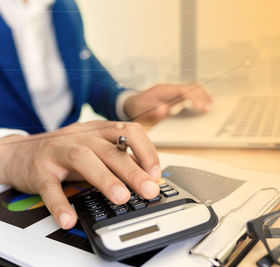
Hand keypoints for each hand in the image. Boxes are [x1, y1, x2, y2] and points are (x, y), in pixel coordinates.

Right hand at [0, 121, 160, 228]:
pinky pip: (49, 187)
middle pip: (110, 150)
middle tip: (149, 190)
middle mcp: (81, 136)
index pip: (129, 131)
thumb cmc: (65, 151)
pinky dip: (60, 204)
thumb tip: (149, 173)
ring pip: (83, 160)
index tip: (156, 173)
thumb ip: (118, 156)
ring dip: (105, 179)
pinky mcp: (39, 170)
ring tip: (121, 198)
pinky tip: (69, 218)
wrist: (20, 152)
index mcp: (98, 130)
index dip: (146, 150)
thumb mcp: (94, 147)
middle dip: (133, 171)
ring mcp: (58, 150)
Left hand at [123, 83, 212, 120]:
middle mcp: (170, 88)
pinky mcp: (175, 94)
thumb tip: (164, 110)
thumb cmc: (138, 107)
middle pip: (191, 87)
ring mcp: (173, 90)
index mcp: (164, 90)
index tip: (201, 108)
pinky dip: (200, 96)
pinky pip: (191, 92)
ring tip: (211, 105)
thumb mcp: (143, 110)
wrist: (132, 102)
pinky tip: (206, 102)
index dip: (194, 98)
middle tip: (210, 108)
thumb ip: (154, 111)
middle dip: (202, 97)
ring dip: (203, 95)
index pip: (184, 91)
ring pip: (193, 88)